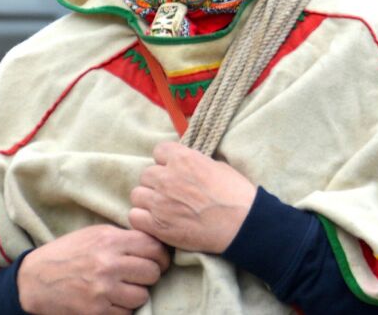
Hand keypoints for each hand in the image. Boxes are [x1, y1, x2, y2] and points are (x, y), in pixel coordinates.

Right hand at [17, 224, 169, 314]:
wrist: (35, 279)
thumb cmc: (67, 253)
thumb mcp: (94, 234)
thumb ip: (123, 237)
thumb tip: (154, 242)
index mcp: (109, 241)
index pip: (153, 247)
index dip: (160, 255)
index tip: (158, 260)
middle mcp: (108, 264)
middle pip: (152, 272)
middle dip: (149, 275)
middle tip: (139, 276)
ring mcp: (102, 290)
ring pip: (142, 296)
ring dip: (136, 294)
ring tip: (122, 289)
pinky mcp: (96, 312)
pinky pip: (126, 313)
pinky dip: (122, 309)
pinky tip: (111, 300)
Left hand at [129, 141, 256, 253]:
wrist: (242, 224)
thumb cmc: (236, 195)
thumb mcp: (217, 166)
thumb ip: (194, 162)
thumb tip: (185, 164)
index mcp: (182, 158)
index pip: (158, 151)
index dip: (165, 162)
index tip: (173, 171)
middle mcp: (167, 177)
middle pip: (146, 175)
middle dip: (156, 183)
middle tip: (170, 194)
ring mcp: (160, 201)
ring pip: (138, 195)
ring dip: (148, 201)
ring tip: (163, 209)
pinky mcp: (158, 225)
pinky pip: (135, 217)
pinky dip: (144, 220)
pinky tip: (157, 223)